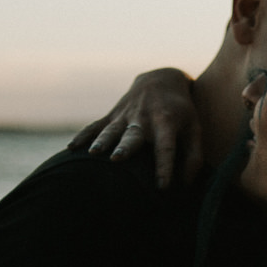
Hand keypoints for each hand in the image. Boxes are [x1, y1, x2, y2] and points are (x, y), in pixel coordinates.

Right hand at [67, 68, 201, 188]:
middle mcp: (144, 118)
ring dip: (102, 141)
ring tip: (93, 154)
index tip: (162, 188)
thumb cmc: (182, 111)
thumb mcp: (195, 128)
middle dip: (125, 147)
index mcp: (167, 122)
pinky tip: (71, 148)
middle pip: (134, 135)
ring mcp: (126, 115)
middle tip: (117, 159)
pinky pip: (95, 125)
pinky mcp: (113, 114)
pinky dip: (83, 135)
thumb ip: (194, 156)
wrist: (162, 79)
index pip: (166, 147)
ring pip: (112, 130)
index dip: (165, 167)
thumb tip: (186, 185)